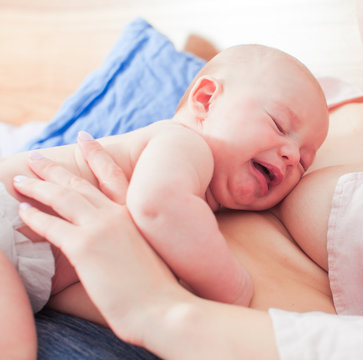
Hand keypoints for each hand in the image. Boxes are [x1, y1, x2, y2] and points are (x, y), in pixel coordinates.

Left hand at [13, 141, 180, 344]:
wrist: (163, 306)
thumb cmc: (161, 288)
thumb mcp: (152, 252)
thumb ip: (134, 239)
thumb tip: (120, 241)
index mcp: (136, 214)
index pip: (112, 176)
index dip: (97, 156)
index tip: (84, 138)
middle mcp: (119, 214)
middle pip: (80, 185)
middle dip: (54, 169)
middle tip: (36, 158)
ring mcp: (102, 228)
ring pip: (62, 199)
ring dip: (38, 187)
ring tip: (20, 180)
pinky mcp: (85, 247)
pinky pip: (52, 226)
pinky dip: (35, 217)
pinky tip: (22, 212)